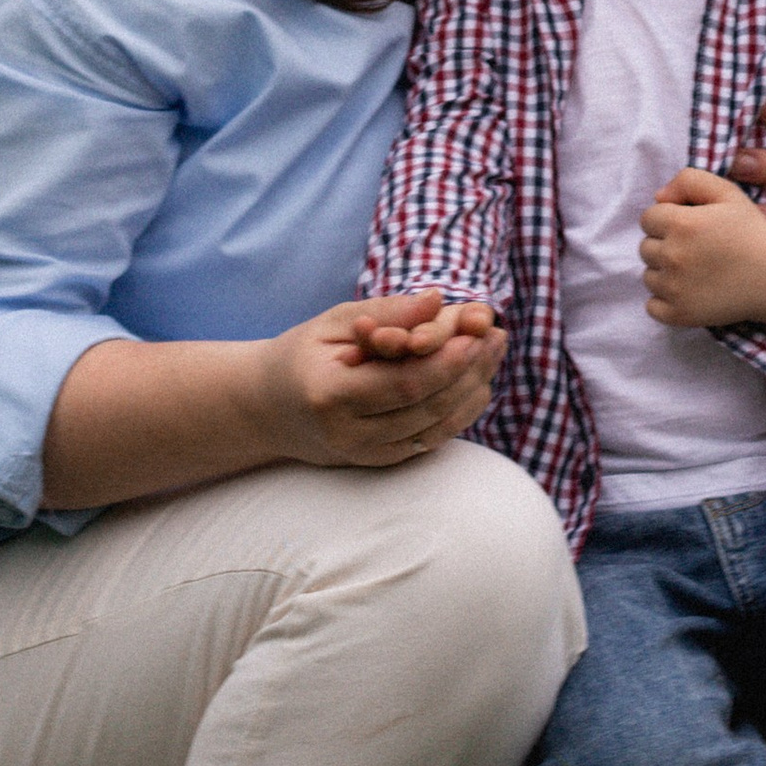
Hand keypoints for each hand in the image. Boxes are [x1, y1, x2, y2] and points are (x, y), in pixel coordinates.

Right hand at [250, 291, 504, 469]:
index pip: (405, 384)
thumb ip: (388, 313)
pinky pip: (429, 441)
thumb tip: (438, 301)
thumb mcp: (334, 322)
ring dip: (472, 392)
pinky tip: (477, 385)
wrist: (267, 408)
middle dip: (469, 371)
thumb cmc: (303, 354)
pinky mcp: (377, 463)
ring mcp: (363, 456)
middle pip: (427, 407)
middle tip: (498, 337)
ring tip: (494, 355)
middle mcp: (348, 435)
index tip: (479, 331)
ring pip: (434, 428)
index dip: (448, 360)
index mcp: (330, 395)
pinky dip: (458, 414)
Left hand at [639, 170, 765, 342]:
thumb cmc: (752, 231)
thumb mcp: (726, 192)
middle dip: (664, 245)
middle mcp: (673, 255)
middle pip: (645, 248)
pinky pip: (652, 307)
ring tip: (695, 271)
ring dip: (664, 273)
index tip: (690, 227)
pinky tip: (689, 292)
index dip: (668, 220)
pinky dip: (665, 301)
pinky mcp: (680, 314)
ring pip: (648, 277)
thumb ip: (688, 180)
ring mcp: (675, 288)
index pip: (648, 219)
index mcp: (680, 223)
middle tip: (695, 250)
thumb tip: (658, 197)